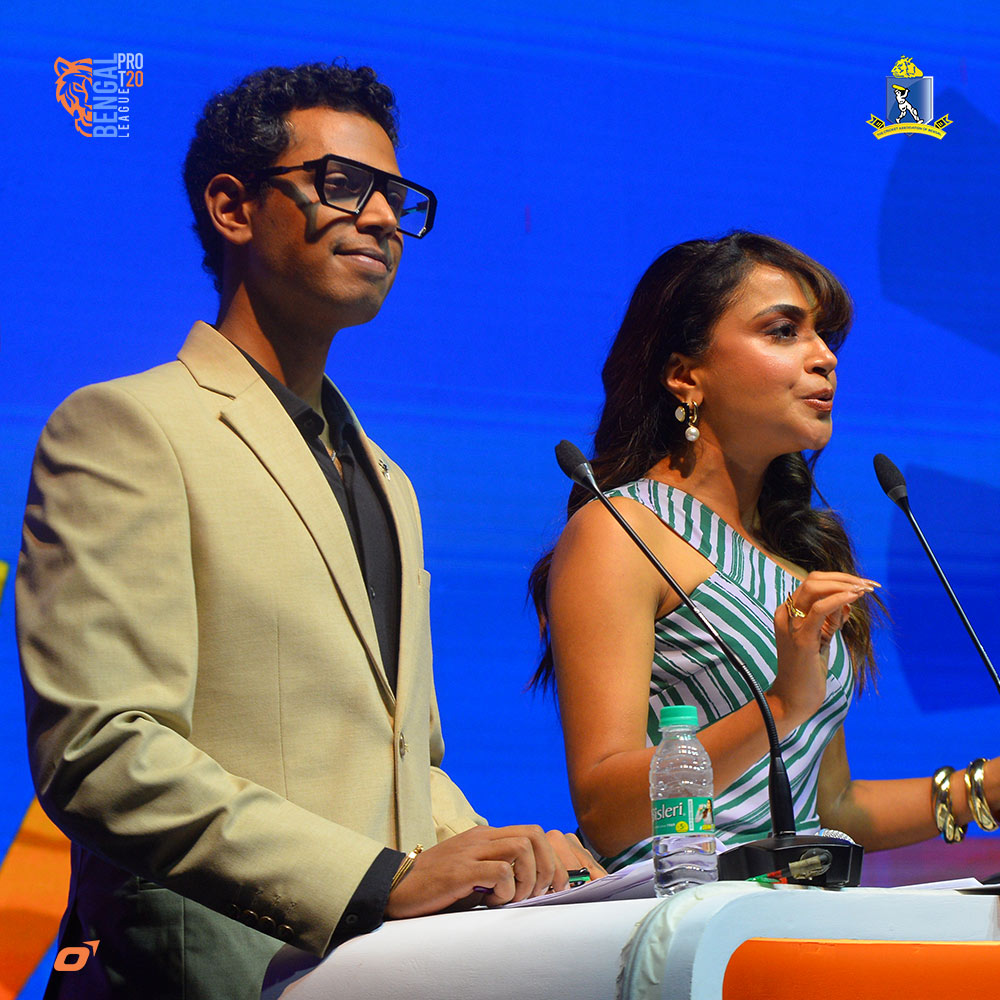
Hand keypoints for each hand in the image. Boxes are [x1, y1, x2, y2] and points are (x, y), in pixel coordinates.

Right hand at [385, 825, 605, 918]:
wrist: (398, 886)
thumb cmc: (438, 885)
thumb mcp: (473, 871)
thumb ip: (498, 869)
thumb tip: (535, 886)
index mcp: (486, 836)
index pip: (533, 833)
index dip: (552, 860)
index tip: (554, 886)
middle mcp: (482, 837)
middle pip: (534, 835)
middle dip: (548, 867)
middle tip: (539, 893)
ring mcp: (471, 851)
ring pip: (521, 848)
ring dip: (528, 878)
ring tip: (515, 898)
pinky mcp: (461, 871)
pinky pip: (500, 872)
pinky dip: (506, 890)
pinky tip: (493, 901)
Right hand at [770, 571, 876, 726]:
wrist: (794, 698)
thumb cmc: (808, 670)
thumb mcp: (821, 639)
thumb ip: (830, 620)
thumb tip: (848, 601)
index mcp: (787, 612)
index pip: (813, 583)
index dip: (839, 579)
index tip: (862, 585)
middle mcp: (786, 614)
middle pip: (813, 580)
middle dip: (844, 578)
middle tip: (868, 585)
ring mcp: (791, 624)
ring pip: (815, 588)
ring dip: (845, 585)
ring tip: (865, 590)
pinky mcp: (802, 638)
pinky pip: (820, 609)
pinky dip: (839, 599)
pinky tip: (855, 598)